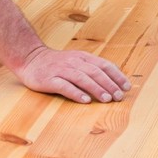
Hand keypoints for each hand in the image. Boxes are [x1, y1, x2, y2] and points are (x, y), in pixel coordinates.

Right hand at [15, 46, 130, 103]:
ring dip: (96, 89)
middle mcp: (73, 62)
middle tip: (119, 96)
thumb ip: (93, 66)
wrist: (30, 58)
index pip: (103, 65)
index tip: (127, 87)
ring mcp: (61, 70)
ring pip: (82, 78)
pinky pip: (64, 86)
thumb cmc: (57, 63)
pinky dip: (76, 93)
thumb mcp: (76, 60)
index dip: (116, 76)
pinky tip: (85, 100)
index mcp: (82, 57)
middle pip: (95, 72)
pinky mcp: (49, 79)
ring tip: (106, 99)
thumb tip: (115, 76)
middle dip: (109, 84)